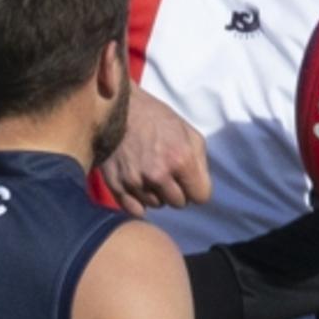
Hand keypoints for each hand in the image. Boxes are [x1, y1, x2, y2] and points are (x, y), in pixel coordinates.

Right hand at [98, 82, 210, 216]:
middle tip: (167, 172)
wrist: (117, 109)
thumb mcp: (188, 131)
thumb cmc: (156, 118)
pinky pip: (135, 210)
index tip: (188, 178)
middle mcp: (158, 175)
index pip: (201, 197)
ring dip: (157, 193)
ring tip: (149, 171)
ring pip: (157, 205)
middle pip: (179, 203)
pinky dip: (138, 201)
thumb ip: (200, 161)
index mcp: (181, 159)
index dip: (196, 187)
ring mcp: (136, 182)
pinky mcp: (117, 186)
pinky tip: (138, 183)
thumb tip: (199, 187)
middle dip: (176, 190)